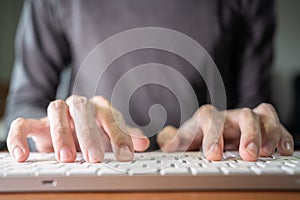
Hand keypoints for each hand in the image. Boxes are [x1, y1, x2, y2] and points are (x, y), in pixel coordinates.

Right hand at [6, 95, 149, 162]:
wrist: (68, 128)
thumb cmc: (93, 131)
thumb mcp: (110, 135)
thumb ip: (125, 137)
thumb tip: (144, 143)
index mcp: (99, 107)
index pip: (110, 116)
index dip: (119, 134)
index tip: (125, 154)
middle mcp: (78, 105)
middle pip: (82, 109)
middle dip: (89, 133)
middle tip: (95, 156)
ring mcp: (57, 112)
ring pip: (56, 111)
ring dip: (61, 133)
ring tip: (66, 156)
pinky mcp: (37, 123)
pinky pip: (24, 123)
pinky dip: (20, 136)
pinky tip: (23, 154)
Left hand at [157, 103, 293, 160]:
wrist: (213, 135)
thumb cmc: (198, 137)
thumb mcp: (183, 140)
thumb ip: (172, 139)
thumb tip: (163, 139)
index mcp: (208, 117)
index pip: (211, 120)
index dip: (213, 136)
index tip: (214, 155)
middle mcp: (230, 116)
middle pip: (243, 115)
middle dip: (248, 134)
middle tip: (248, 155)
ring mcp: (248, 120)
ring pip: (263, 116)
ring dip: (269, 133)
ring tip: (267, 151)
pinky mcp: (264, 127)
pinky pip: (278, 125)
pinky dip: (284, 136)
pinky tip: (284, 149)